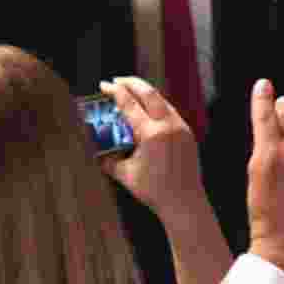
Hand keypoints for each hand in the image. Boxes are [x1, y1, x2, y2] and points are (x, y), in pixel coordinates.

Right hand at [100, 77, 206, 225]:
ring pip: (162, 100)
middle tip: (116, 80)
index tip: (104, 85)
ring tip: (131, 92)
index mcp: (151, 134)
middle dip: (131, 83)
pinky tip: (147, 109)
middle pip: (149, 93)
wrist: (184, 202)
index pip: (130, 104)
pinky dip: (157, 105)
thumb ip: (108, 159)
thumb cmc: (154, 190)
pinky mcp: (187, 132)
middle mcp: (168, 125)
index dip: (115, 92)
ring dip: (145, 92)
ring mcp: (181, 127)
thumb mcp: (125, 174)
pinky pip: (170, 111)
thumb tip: (96, 150)